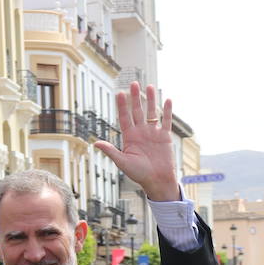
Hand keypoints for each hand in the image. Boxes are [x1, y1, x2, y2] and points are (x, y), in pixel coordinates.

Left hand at [93, 84, 180, 201]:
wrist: (157, 180)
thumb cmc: (139, 174)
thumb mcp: (123, 162)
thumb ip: (111, 151)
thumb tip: (96, 143)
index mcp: (129, 137)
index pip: (125, 118)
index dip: (122, 106)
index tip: (119, 93)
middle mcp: (141, 132)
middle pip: (137, 111)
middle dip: (135, 98)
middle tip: (133, 84)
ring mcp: (153, 133)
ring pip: (151, 112)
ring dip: (151, 100)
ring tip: (150, 86)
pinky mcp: (165, 136)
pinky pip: (166, 121)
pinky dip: (167, 111)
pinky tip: (167, 99)